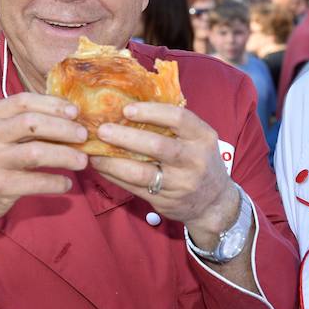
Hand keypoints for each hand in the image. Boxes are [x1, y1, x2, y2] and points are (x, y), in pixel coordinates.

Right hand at [0, 93, 89, 231]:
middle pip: (33, 123)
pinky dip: (56, 182)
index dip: (53, 104)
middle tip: (84, 136)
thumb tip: (66, 115)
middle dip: (64, 128)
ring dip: (65, 155)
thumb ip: (20, 122)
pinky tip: (66, 184)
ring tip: (82, 161)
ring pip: (37, 152)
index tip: (75, 111)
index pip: (24, 101)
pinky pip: (36, 182)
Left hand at [88, 102, 239, 241]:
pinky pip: (134, 187)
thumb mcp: (198, 139)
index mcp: (203, 137)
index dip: (151, 112)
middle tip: (102, 130)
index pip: (179, 118)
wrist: (215, 202)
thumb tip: (129, 106)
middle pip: (157, 146)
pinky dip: (114, 176)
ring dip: (113, 161)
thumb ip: (174, 125)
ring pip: (141, 172)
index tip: (127, 109)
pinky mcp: (165, 201)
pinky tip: (101, 166)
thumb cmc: (198, 160)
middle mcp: (194, 160)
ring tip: (93, 152)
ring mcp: (180, 183)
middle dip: (125, 137)